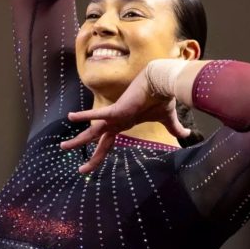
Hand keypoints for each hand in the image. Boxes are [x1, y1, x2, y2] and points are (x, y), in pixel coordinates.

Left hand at [59, 68, 191, 173]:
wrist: (162, 82)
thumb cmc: (162, 97)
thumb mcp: (167, 118)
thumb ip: (174, 128)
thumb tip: (187, 134)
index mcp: (124, 123)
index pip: (108, 143)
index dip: (99, 154)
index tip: (90, 164)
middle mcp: (116, 121)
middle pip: (97, 142)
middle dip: (86, 154)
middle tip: (77, 165)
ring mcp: (114, 116)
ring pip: (92, 132)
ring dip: (78, 140)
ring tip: (62, 147)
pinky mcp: (116, 109)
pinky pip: (98, 115)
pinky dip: (85, 116)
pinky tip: (70, 117)